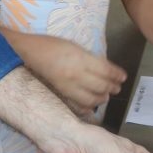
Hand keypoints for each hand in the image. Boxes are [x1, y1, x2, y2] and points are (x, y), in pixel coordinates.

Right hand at [10, 33, 126, 114]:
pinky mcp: (62, 93)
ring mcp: (69, 85)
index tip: (123, 76)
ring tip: (106, 95)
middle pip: (102, 85)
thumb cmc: (52, 45)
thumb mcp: (74, 46)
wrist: (29, 53)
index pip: (106, 70)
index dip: (117, 75)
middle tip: (117, 87)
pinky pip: (79, 104)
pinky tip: (92, 105)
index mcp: (81, 58)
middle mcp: (76, 74)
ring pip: (93, 99)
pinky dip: (89, 106)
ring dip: (102, 98)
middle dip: (113, 87)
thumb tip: (105, 69)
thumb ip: (90, 58)